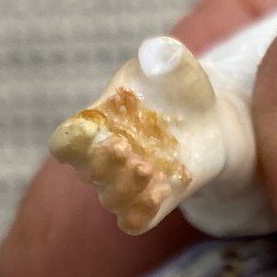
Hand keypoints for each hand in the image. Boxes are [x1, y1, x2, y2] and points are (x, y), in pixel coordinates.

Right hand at [49, 36, 223, 233]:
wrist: (211, 120)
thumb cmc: (179, 87)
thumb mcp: (173, 63)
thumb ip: (163, 54)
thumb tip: (154, 54)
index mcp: (98, 124)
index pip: (65, 143)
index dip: (70, 142)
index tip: (91, 129)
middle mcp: (107, 159)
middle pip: (88, 172)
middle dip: (104, 163)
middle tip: (124, 148)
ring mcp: (128, 184)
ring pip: (111, 199)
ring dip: (126, 187)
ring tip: (149, 168)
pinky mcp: (153, 204)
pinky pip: (135, 222)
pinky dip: (143, 211)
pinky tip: (162, 190)